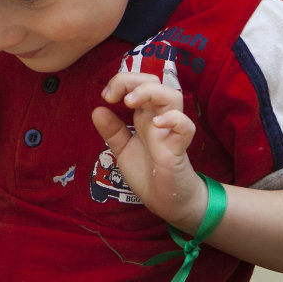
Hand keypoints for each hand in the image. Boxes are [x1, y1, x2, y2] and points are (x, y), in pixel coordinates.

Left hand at [91, 72, 206, 229]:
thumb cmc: (148, 171)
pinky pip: (185, 127)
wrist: (167, 200)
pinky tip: (156, 123)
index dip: (122, 82)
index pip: (139, 84)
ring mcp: (170, 131)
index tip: (106, 96)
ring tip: (130, 102)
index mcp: (144, 116)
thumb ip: (112, 131)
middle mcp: (158, 118)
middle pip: (156, 82)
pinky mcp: (178, 148)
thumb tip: (96, 110)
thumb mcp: (123, 149)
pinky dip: (173, 120)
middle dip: (134, 81)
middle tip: (114, 96)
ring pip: (173, 97)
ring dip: (151, 92)